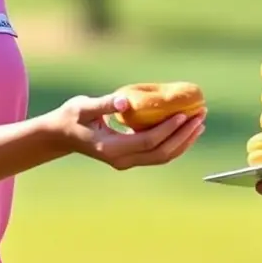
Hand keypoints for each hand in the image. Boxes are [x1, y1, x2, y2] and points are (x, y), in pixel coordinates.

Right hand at [51, 92, 205, 169]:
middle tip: (200, 116)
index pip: (148, 141)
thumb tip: (124, 100)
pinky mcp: (131, 158)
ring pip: (162, 156)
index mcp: (112, 149)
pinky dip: (174, 142)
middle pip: (161, 152)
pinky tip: (185, 129)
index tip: (184, 114)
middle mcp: (122, 160)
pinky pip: (158, 154)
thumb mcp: (83, 107)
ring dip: (183, 141)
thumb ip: (104, 104)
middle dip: (183, 135)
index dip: (168, 129)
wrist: (61, 135)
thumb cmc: (71, 117)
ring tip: (199, 123)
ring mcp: (127, 162)